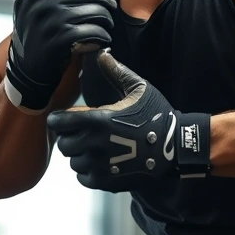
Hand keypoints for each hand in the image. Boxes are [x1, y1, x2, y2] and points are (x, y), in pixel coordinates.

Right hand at [4, 0, 116, 112]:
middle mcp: (40, 3)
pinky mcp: (56, 41)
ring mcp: (47, 21)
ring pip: (93, 11)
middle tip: (111, 15)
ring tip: (107, 28)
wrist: (26, 72)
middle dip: (106, 4)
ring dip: (106, 20)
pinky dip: (102, 36)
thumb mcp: (39, 9)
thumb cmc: (41, 38)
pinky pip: (91, 32)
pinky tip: (104, 41)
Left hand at [46, 50, 211, 192]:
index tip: (65, 119)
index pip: (59, 122)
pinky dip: (88, 171)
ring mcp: (99, 165)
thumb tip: (102, 53)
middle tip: (83, 133)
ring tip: (96, 147)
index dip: (59, 120)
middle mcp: (94, 144)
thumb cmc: (157, 116)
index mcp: (97, 120)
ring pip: (74, 162)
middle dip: (70, 137)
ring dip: (80, 155)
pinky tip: (102, 162)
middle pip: (64, 144)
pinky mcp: (106, 182)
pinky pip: (83, 178)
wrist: (175, 148)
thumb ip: (116, 71)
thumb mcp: (139, 89)